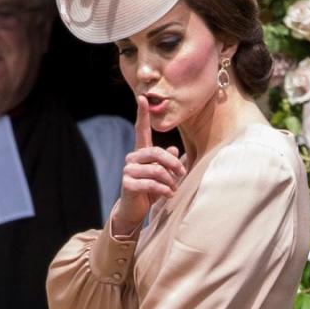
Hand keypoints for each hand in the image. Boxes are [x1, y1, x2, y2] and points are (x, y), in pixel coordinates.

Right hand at [114, 95, 185, 233]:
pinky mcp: (127, 184)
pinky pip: (151, 183)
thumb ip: (168, 161)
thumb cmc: (150, 190)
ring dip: (170, 181)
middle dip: (173, 163)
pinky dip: (164, 190)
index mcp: (140, 152)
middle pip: (157, 153)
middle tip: (182, 173)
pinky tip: (169, 195)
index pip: (141, 130)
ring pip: (156, 170)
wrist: (134, 210)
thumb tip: (173, 148)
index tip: (142, 98)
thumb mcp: (163, 174)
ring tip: (173, 189)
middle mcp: (132, 158)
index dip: (142, 114)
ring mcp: (128, 171)